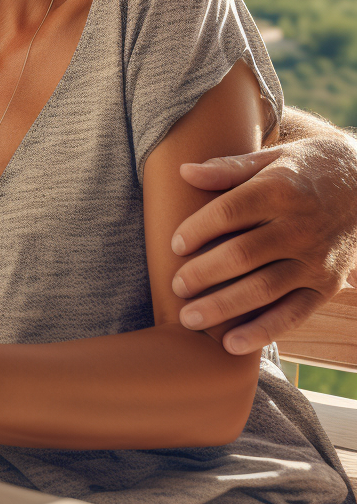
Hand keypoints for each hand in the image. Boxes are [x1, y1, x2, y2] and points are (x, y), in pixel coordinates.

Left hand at [171, 135, 356, 353]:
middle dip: (203, 274)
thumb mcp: (269, 159)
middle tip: (176, 287)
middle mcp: (299, 227)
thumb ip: (227, 168)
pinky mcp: (326, 286)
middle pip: (242, 255)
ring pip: (263, 289)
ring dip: (223, 307)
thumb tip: (183, 172)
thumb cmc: (304, 170)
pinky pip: (293, 313)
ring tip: (189, 318)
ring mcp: (315, 260)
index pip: (230, 212)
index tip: (175, 245)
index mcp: (280, 190)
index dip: (199, 229)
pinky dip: (263, 331)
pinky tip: (231, 344)